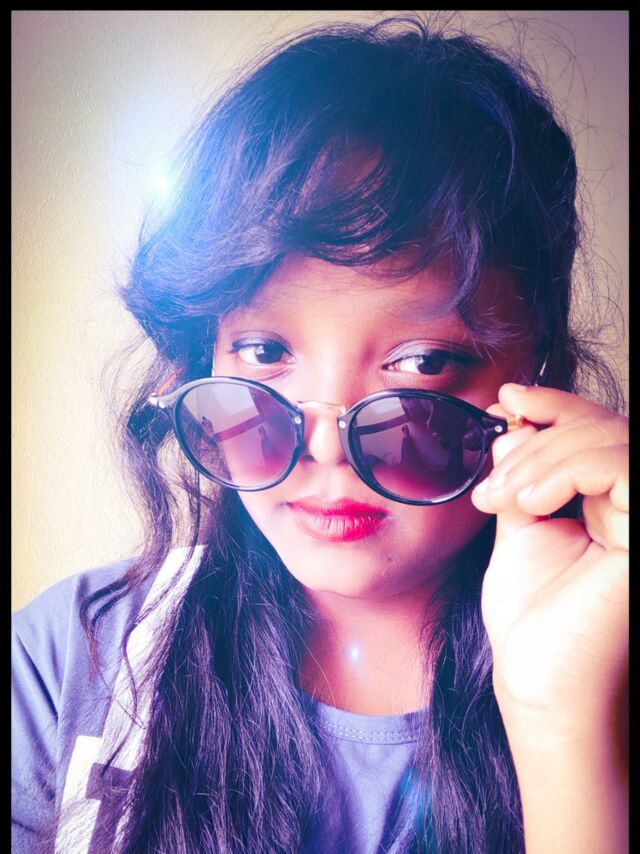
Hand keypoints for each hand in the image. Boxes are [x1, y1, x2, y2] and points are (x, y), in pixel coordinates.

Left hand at [471, 384, 627, 733]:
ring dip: (541, 458)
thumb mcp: (521, 526)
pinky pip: (619, 467)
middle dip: (537, 438)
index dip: (556, 404)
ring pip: (609, 441)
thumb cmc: (532, 616)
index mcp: (614, 504)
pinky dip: (565, 469)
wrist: (539, 678)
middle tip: (491, 482)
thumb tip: (512, 421)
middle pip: (604, 429)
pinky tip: (529, 502)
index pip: (597, 432)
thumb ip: (524, 474)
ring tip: (501, 497)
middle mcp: (637, 509)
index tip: (507, 399)